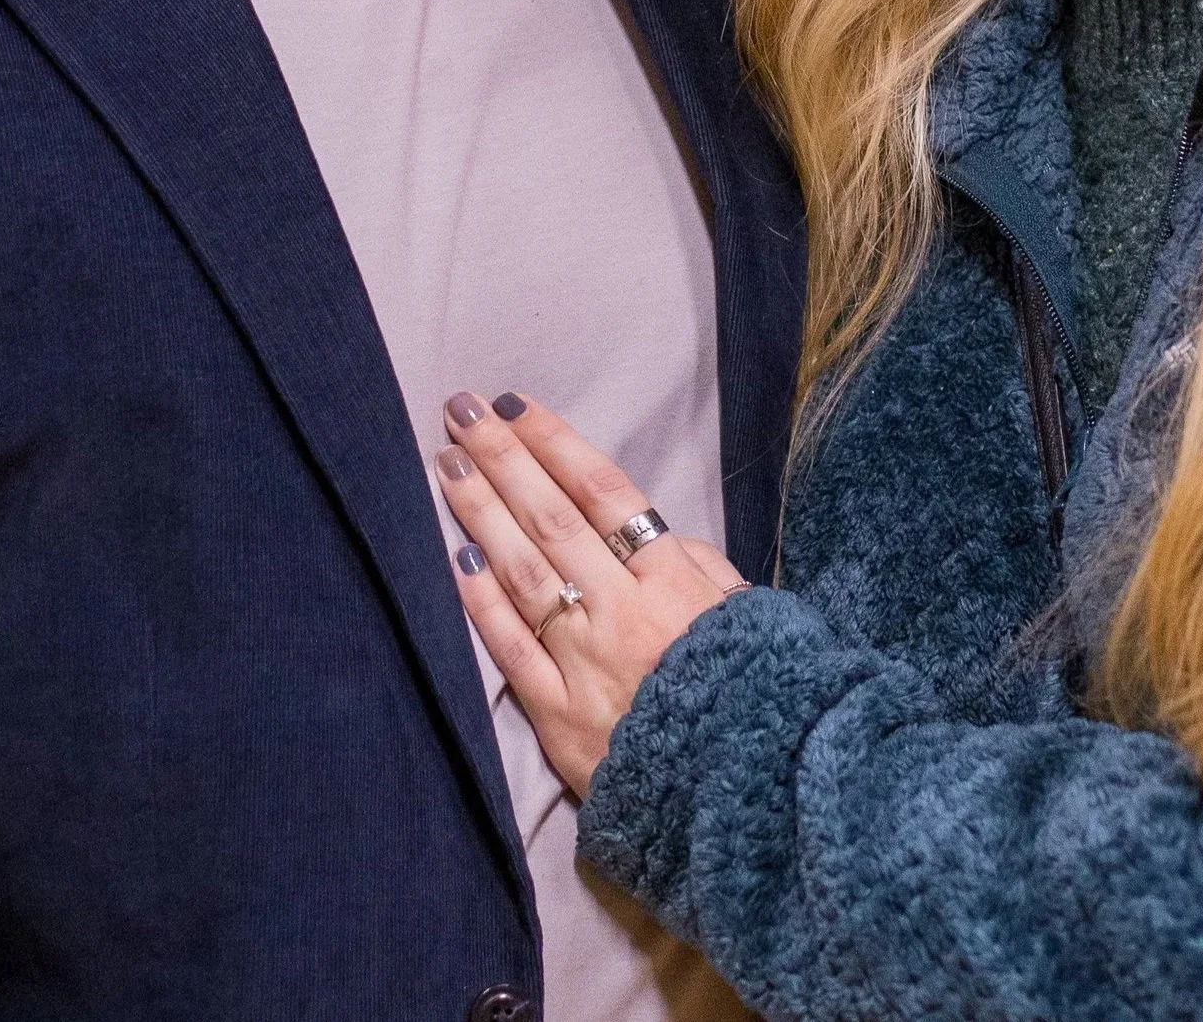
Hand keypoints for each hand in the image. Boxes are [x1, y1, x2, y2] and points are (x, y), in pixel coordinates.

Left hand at [436, 389, 746, 796]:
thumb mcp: (748, 613)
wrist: (752, 796)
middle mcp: (622, 611)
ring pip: (523, 572)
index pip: (602, 492)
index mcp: (672, 580)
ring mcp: (586, 663)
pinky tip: (455, 559)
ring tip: (446, 464)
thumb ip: (700, 566)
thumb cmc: (756, 694)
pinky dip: (481, 603)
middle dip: (502, 458)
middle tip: (461, 410)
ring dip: (481, 512)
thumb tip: (662, 535)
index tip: (515, 405)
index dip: (555, 443)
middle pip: (550, 518)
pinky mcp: (561, 719)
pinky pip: (511, 651)